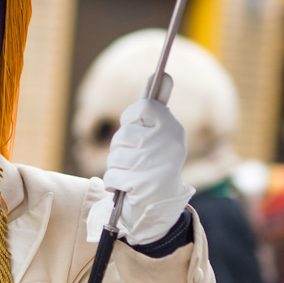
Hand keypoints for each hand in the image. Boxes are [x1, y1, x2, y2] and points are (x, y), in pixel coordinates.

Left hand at [88, 98, 194, 245]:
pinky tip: (125, 187)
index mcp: (172, 129)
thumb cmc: (154, 165)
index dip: (133, 117)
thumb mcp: (159, 137)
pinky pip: (111, 176)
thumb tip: (164, 75)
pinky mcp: (142, 186)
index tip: (135, 125)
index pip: (145, 107)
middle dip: (122, 149)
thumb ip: (154, 110)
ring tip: (132, 174)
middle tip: (135, 159)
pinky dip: (113, 183)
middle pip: (124, 134)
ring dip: (117, 167)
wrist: (159, 207)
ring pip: (115, 156)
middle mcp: (167, 145)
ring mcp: (155, 165)